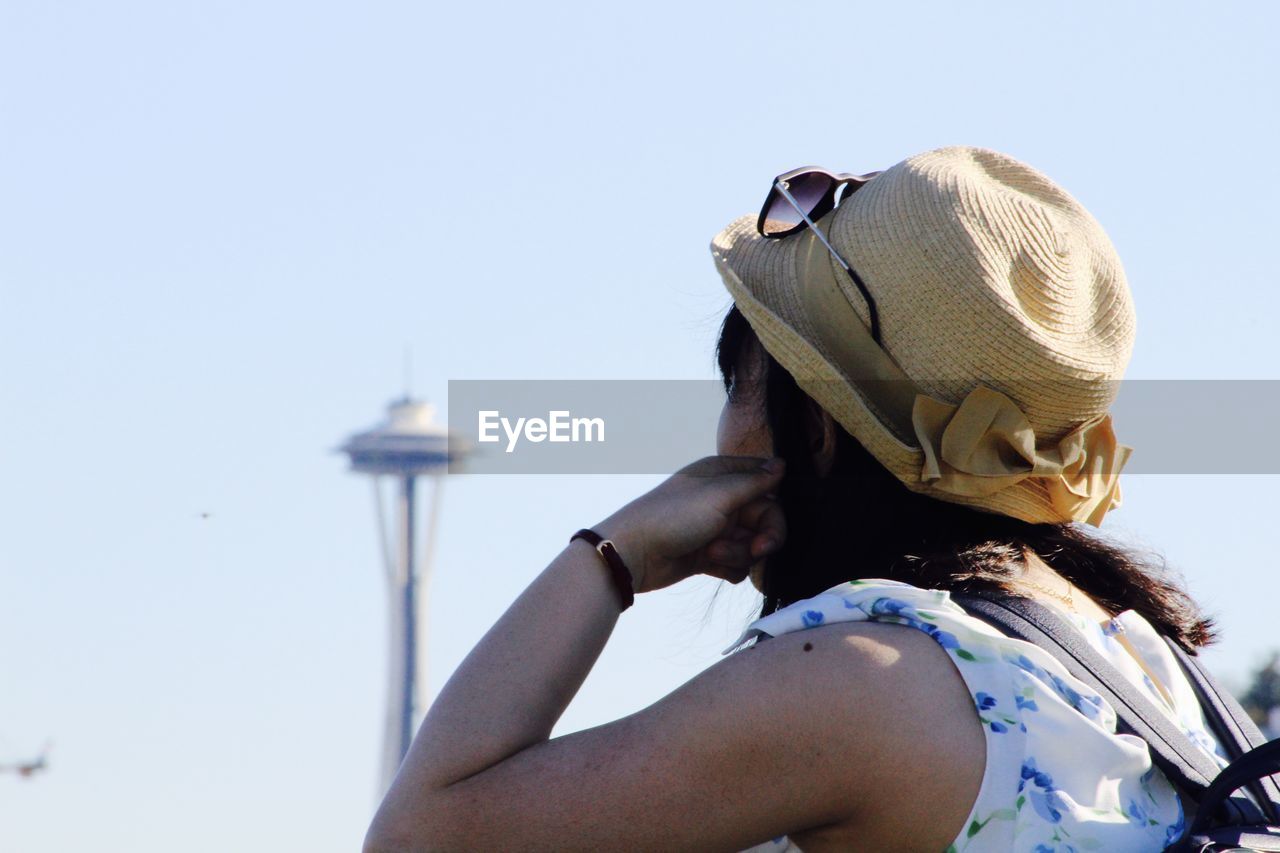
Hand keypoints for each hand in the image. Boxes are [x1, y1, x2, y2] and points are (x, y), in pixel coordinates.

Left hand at [592, 456, 786, 593]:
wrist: (634, 554)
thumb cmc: (673, 517)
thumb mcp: (718, 495)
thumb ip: (754, 482)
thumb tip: (782, 463)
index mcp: (722, 475)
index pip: (765, 481)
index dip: (774, 500)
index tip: (773, 515)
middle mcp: (722, 499)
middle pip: (764, 518)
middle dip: (762, 536)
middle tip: (756, 550)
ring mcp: (715, 528)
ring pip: (751, 544)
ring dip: (738, 554)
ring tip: (712, 555)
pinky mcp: (708, 555)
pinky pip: (736, 563)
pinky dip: (728, 567)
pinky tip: (710, 567)